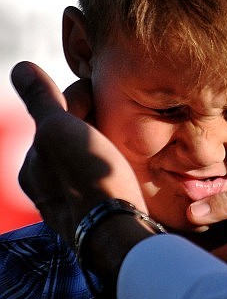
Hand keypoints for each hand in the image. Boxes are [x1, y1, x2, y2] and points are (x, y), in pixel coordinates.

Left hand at [12, 61, 145, 246]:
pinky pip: (109, 178)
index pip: (56, 115)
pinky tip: (134, 164)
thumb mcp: (59, 129)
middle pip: (75, 137)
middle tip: (124, 118)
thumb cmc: (89, 179)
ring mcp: (76, 203)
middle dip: (96, 123)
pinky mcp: (102, 214)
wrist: (122, 232)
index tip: (107, 96)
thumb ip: (41, 99)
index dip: (82, 99)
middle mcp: (48, 188)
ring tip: (133, 139)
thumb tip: (20, 66)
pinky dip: (118, 165)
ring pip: (94, 158)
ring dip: (110, 143)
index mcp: (32, 167)